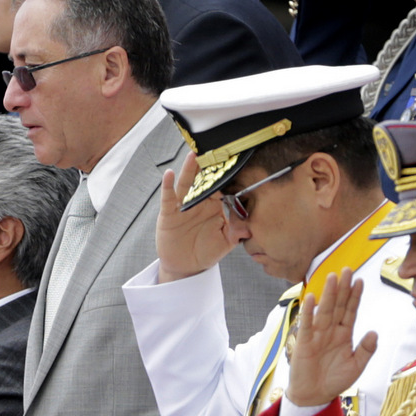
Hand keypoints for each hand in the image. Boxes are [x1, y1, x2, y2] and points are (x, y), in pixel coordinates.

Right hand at [156, 157, 234, 282]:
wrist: (185, 266)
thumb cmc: (206, 252)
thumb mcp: (225, 243)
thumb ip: (236, 233)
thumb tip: (248, 225)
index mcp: (215, 206)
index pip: (222, 186)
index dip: (227, 175)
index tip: (234, 160)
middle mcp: (200, 202)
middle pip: (204, 179)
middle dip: (208, 165)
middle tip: (213, 149)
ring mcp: (183, 205)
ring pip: (186, 183)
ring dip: (189, 169)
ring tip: (193, 155)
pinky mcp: (169, 213)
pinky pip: (168, 197)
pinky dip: (167, 185)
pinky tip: (169, 174)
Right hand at [283, 269, 376, 407]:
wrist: (315, 396)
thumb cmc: (335, 380)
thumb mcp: (356, 366)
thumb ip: (366, 350)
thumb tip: (374, 332)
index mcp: (345, 334)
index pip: (351, 311)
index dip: (356, 296)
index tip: (360, 280)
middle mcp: (331, 330)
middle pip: (338, 305)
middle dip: (343, 288)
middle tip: (348, 269)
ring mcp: (318, 334)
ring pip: (325, 310)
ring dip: (329, 294)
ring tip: (333, 277)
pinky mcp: (305, 342)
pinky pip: (307, 323)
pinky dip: (309, 311)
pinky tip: (311, 297)